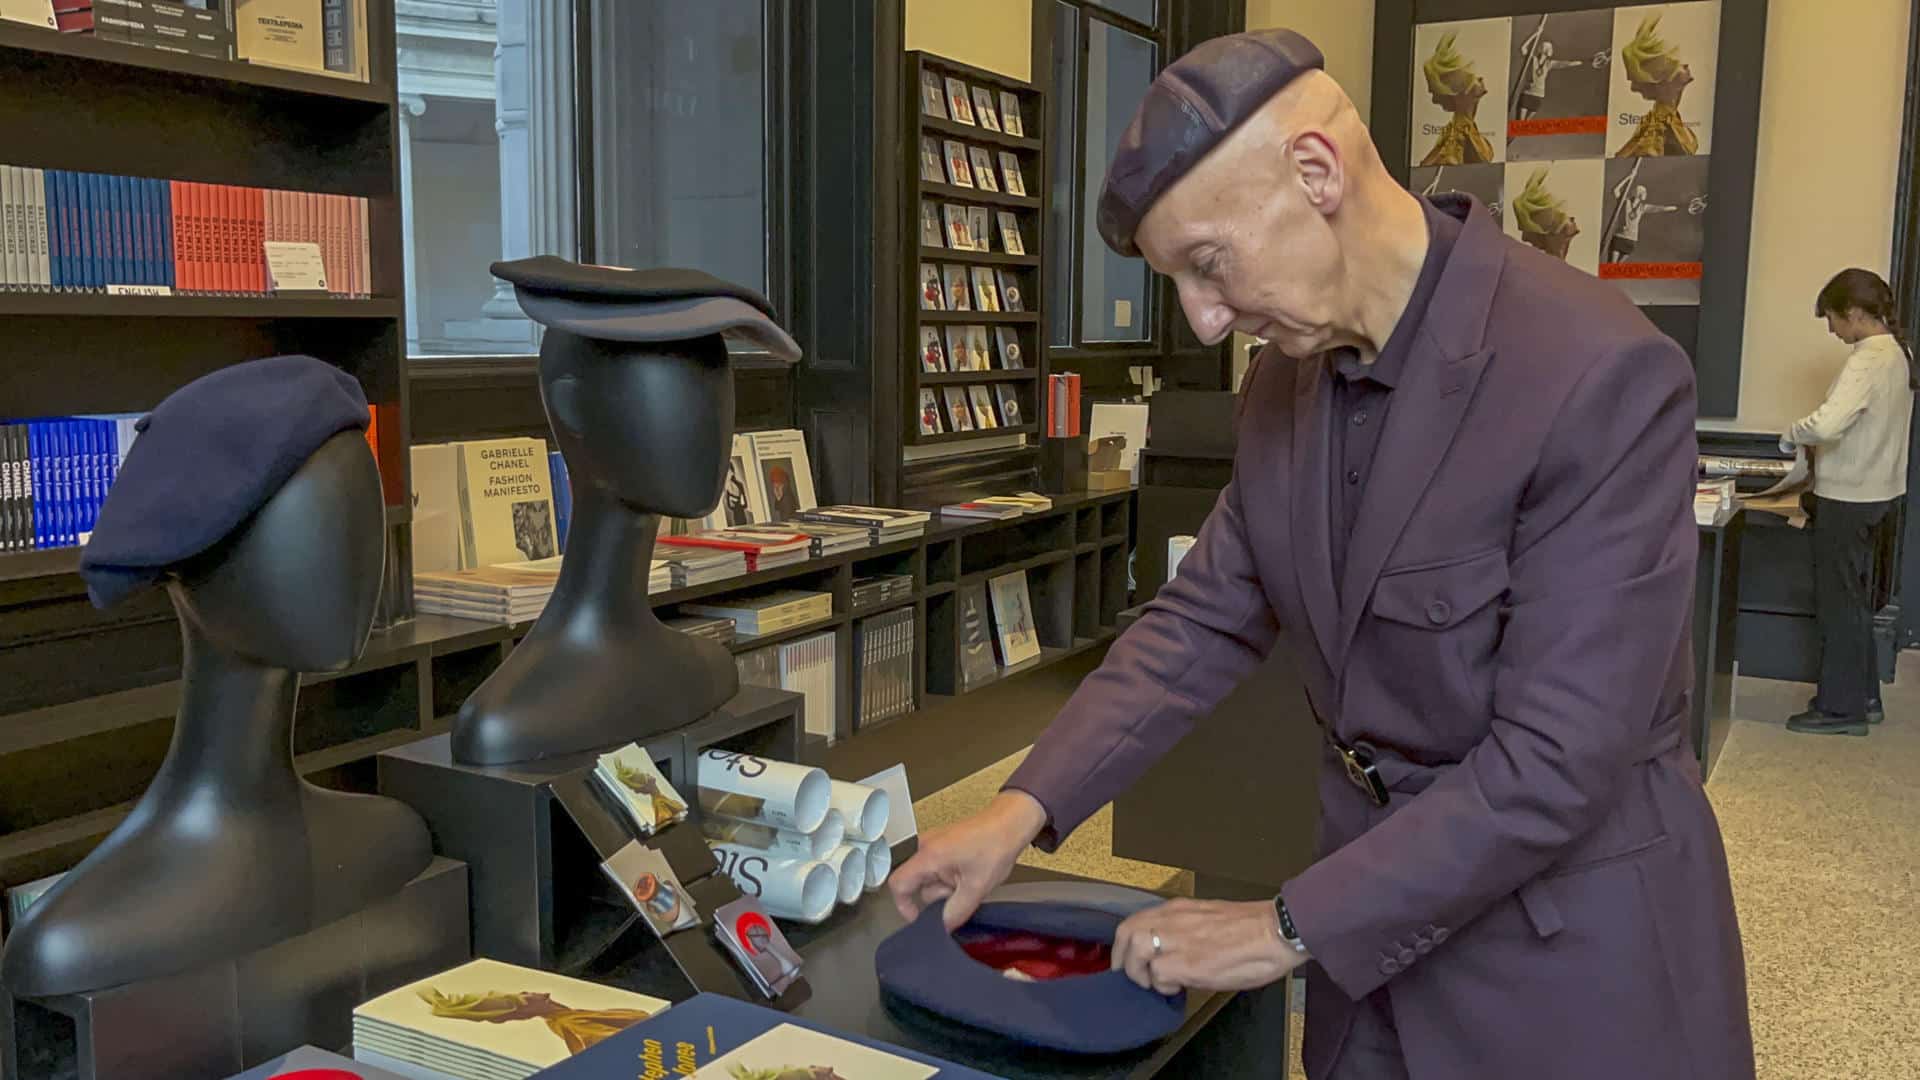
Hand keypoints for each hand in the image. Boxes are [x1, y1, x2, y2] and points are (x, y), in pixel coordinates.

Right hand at [890, 790, 1046, 929]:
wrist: (1010, 823)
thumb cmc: (995, 845)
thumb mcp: (977, 887)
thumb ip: (956, 911)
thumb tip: (943, 927)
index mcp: (928, 856)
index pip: (898, 885)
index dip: (904, 906)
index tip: (919, 918)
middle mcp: (926, 847)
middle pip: (918, 885)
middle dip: (940, 896)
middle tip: (963, 892)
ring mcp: (934, 844)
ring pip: (931, 878)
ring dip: (948, 887)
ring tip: (971, 879)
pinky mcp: (943, 844)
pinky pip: (939, 869)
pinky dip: (952, 877)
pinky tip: (970, 873)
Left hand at [1111, 898, 1307, 994]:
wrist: (1278, 930)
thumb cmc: (1253, 928)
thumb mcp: (1209, 919)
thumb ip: (1187, 930)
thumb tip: (1175, 951)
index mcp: (1179, 910)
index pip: (1136, 920)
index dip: (1126, 944)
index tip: (1129, 960)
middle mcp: (1174, 920)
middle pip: (1126, 932)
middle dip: (1123, 958)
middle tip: (1133, 977)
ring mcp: (1181, 939)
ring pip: (1136, 949)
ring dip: (1140, 971)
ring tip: (1156, 984)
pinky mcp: (1190, 962)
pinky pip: (1159, 974)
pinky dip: (1163, 985)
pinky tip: (1179, 987)